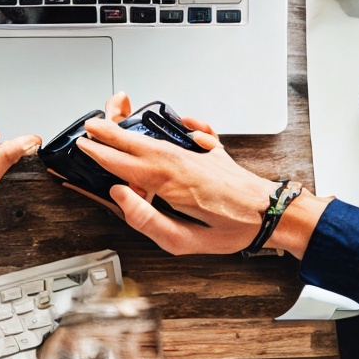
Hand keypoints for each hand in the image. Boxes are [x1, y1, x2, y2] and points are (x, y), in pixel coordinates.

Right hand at [74, 92, 298, 255]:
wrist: (272, 213)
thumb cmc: (232, 229)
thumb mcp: (184, 241)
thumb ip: (147, 219)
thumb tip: (120, 195)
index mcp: (173, 182)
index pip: (127, 165)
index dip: (103, 155)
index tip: (85, 146)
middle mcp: (183, 161)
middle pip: (139, 144)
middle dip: (112, 133)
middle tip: (90, 125)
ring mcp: (197, 153)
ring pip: (158, 138)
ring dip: (134, 129)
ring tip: (115, 119)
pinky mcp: (212, 151)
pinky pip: (191, 132)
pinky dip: (178, 123)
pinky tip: (178, 117)